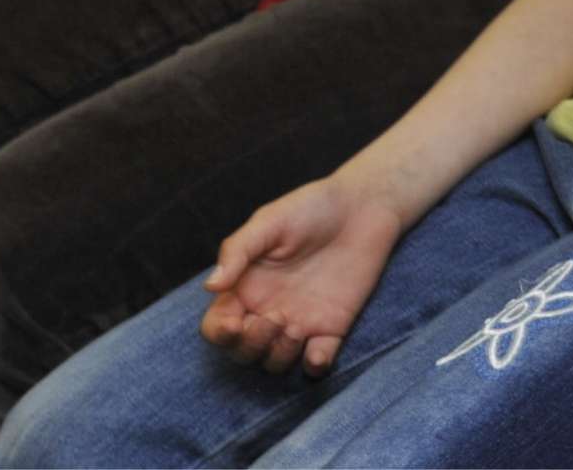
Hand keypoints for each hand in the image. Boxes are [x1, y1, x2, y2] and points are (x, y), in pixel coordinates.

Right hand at [197, 175, 403, 375]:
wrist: (362, 206)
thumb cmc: (310, 208)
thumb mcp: (269, 222)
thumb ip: (238, 251)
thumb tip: (210, 286)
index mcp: (245, 289)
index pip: (217, 327)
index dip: (220, 333)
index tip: (234, 324)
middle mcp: (267, 310)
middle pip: (242, 352)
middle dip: (251, 345)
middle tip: (274, 318)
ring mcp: (299, 322)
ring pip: (274, 363)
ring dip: (279, 355)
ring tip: (295, 327)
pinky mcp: (331, 327)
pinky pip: (316, 362)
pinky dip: (315, 366)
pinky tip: (318, 352)